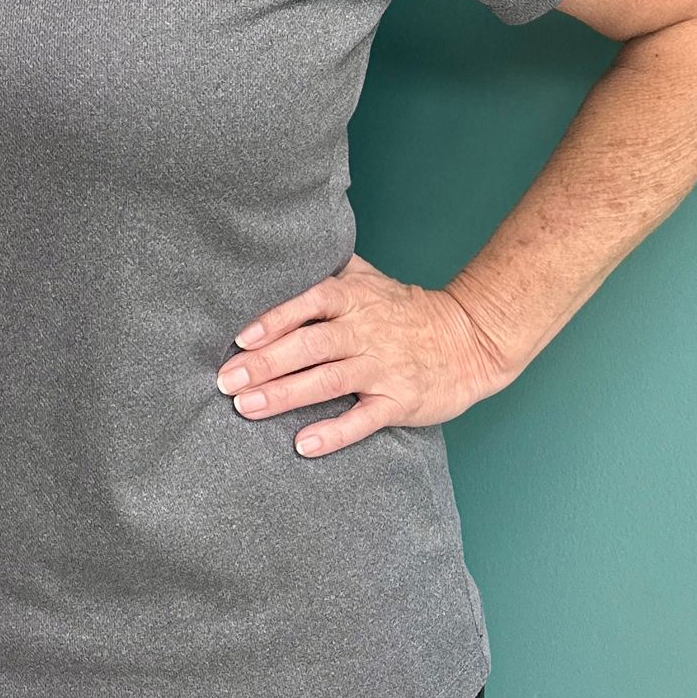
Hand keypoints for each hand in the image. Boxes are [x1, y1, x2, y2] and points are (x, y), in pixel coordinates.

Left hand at [214, 253, 512, 457]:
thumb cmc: (407, 309)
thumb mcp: (369, 278)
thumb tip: (283, 253)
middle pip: (309, 346)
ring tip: (246, 409)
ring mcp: (381, 368)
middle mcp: (363, 331)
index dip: (273, 321)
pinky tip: (303, 444)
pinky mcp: (399, 401)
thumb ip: (327, 268)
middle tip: (226, 381)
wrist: (470, 339)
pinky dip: (334, 433)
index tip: (240, 340)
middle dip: (265, 364)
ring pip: (327, 381)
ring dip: (285, 396)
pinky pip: (363, 420)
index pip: (307, 305)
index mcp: (352, 299)